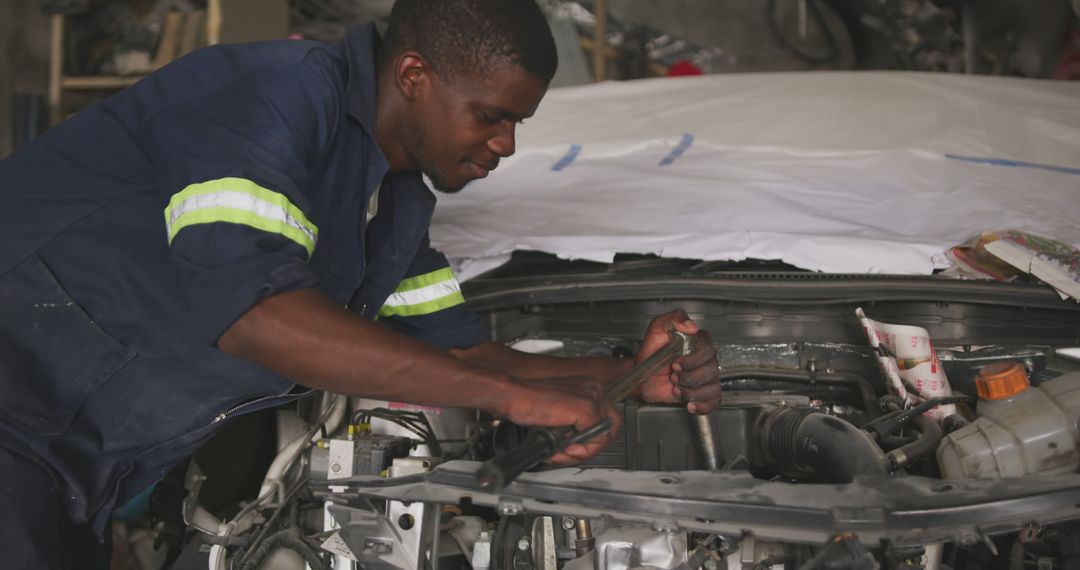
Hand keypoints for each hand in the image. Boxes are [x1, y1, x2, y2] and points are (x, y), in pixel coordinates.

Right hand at [500, 376, 622, 464]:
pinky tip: (560, 448)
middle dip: (591, 448)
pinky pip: (594, 440)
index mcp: (588, 387)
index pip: (606, 419)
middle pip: (610, 429)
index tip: (572, 447)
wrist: (513, 396)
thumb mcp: (559, 415)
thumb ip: (574, 427)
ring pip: (603, 438)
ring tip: (560, 452)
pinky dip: (578, 451)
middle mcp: (594, 388)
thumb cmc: (527, 403)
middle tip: (569, 453)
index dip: (592, 439)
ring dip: (581, 452)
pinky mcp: (587, 409)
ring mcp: (592, 397)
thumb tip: (582, 446)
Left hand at [636, 310, 720, 413]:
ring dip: (691, 392)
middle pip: (711, 369)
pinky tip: (689, 404)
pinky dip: (702, 405)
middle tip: (673, 376)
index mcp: (697, 342)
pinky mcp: (703, 393)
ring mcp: (705, 376)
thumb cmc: (650, 353)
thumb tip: (691, 325)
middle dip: (689, 377)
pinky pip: (714, 400)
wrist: (642, 376)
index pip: (707, 349)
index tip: (676, 364)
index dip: (692, 359)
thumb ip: (673, 318)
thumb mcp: (657, 329)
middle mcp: (704, 359)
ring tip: (677, 389)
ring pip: (712, 386)